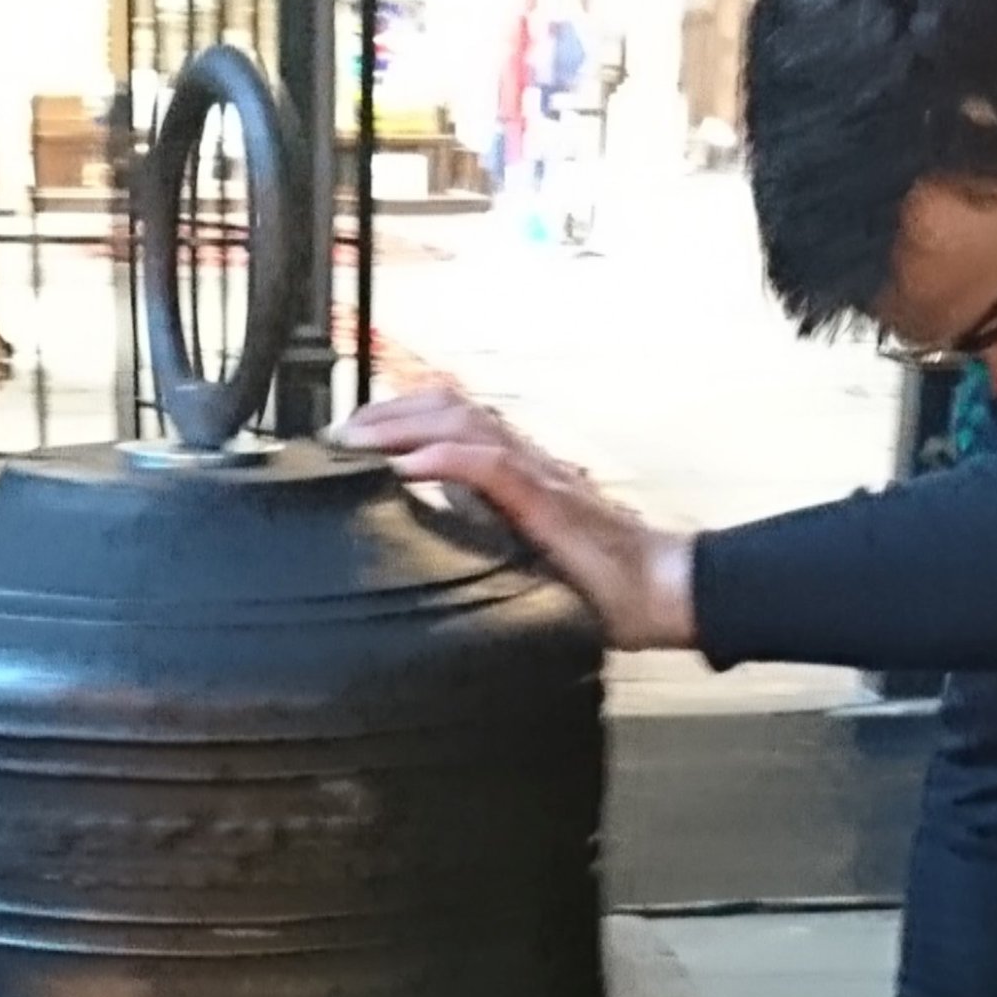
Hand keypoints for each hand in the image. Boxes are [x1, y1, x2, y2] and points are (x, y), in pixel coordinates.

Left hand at [337, 384, 696, 649]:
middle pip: (447, 405)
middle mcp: (524, 459)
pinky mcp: (547, 500)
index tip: (349, 440)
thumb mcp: (524, 550)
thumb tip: (433, 520)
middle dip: (385, 413)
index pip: (450, 420)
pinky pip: (490, 465)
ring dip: (402, 425)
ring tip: (356, 442)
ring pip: (463, 421)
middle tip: (336, 435)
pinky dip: (443, 459)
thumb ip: (485, 525)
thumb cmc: (601, 581)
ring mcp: (537, 474)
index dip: (397, 418)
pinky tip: (407, 465)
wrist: (660, 591)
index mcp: (517, 470)